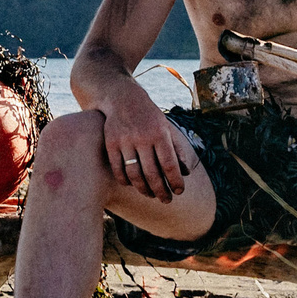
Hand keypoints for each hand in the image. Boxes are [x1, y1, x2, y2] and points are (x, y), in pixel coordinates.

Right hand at [99, 78, 191, 203]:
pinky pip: (118, 169)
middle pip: (152, 173)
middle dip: (161, 191)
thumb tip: (186, 172)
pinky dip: (125, 181)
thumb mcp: (165, 127)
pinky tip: (132, 185)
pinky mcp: (110, 143)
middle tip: (166, 200)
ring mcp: (124, 140)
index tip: (179, 191)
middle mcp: (142, 137)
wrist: (121, 97)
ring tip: (150, 194)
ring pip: (134, 174)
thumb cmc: (148, 116)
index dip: (175, 181)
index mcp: (159, 133)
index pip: (170, 164)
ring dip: (143, 189)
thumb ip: (176, 148)